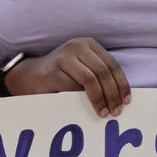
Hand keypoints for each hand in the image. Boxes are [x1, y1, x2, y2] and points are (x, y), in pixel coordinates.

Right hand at [4, 38, 129, 116]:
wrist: (30, 76)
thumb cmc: (61, 75)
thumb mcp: (82, 68)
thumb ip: (99, 75)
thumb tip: (121, 96)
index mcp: (87, 44)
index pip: (112, 64)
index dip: (122, 84)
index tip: (126, 102)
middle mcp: (76, 46)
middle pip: (104, 72)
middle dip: (113, 94)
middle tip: (115, 111)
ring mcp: (64, 57)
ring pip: (91, 79)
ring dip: (101, 99)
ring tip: (103, 113)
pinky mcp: (53, 71)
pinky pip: (74, 88)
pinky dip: (84, 100)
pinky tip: (88, 109)